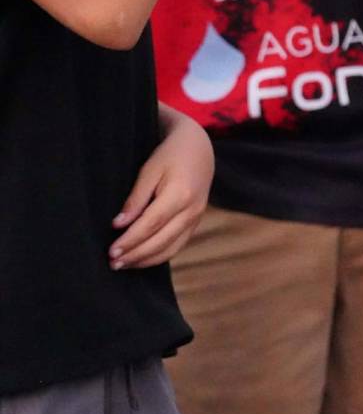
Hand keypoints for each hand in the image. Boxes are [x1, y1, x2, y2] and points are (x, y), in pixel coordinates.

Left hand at [109, 111, 213, 269]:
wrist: (199, 149)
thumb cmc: (170, 156)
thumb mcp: (149, 170)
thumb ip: (136, 198)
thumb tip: (119, 224)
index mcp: (180, 194)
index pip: (151, 224)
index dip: (130, 239)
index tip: (111, 250)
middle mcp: (192, 210)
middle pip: (161, 241)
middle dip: (135, 255)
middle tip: (112, 263)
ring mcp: (196, 218)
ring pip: (171, 248)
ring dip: (146, 260)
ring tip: (124, 265)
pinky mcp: (196, 223)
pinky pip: (177, 245)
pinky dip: (159, 255)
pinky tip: (141, 258)